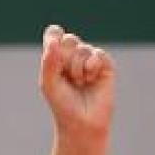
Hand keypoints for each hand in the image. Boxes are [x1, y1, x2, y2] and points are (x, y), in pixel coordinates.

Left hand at [39, 24, 115, 138]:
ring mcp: (90, 60)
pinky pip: (98, 53)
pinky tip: (90, 80)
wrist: (82, 121)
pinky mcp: (106, 66)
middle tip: (66, 76)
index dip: (53, 35)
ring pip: (82, 48)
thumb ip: (49, 61)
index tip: (52, 48)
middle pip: (68, 39)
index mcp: (56, 57)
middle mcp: (73, 56)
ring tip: (79, 83)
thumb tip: (54, 39)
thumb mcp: (48, 82)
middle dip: (65, 58)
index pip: (54, 33)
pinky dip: (91, 67)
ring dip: (77, 68)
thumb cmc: (62, 103)